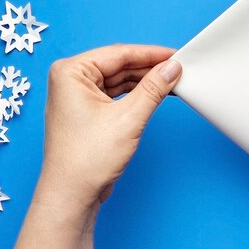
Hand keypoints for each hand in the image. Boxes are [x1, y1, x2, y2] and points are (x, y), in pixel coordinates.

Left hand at [38, 44, 181, 210]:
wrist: (71, 195)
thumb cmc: (86, 159)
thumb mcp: (128, 118)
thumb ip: (153, 89)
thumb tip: (172, 68)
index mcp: (71, 72)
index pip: (118, 54)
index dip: (150, 54)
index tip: (175, 55)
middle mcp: (70, 80)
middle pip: (118, 65)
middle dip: (149, 68)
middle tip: (178, 69)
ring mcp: (77, 96)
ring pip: (118, 80)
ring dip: (144, 82)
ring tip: (171, 82)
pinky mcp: (86, 111)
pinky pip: (115, 94)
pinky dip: (135, 95)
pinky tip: (155, 94)